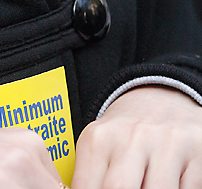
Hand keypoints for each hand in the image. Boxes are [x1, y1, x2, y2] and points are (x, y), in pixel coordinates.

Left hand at [72, 86, 201, 187]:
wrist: (160, 99)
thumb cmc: (125, 136)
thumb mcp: (100, 150)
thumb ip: (90, 179)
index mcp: (99, 139)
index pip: (87, 187)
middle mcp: (132, 137)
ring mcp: (168, 144)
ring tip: (145, 187)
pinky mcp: (197, 152)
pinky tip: (172, 185)